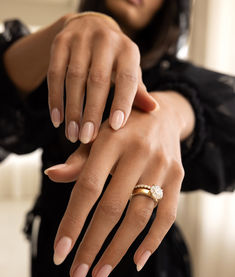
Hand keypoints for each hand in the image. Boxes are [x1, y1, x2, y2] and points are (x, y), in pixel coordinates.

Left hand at [45, 91, 190, 276]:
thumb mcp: (97, 136)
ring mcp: (161, 165)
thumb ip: (78, 159)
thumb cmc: (122, 128)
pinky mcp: (178, 176)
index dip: (73, 222)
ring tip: (100, 274)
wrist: (162, 114)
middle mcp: (138, 152)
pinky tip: (137, 261)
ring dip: (118, 250)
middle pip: (112, 208)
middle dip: (92, 245)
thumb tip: (51, 175)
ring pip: (139, 216)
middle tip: (77, 276)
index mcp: (111, 140)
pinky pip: (167, 214)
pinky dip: (152, 241)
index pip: (87, 188)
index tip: (60, 253)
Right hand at [47, 12, 157, 143]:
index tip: (115, 127)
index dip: (122, 102)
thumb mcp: (129, 70)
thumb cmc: (115, 59)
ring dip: (72, 110)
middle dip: (91, 112)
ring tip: (72, 135)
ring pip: (73, 78)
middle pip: (97, 80)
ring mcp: (81, 39)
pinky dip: (55, 99)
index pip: (127, 79)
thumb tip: (154, 109)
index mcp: (128, 50)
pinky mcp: (60, 42)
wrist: (91, 26)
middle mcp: (105, 40)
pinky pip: (54, 73)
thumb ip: (137, 90)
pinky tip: (57, 120)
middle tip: (87, 138)